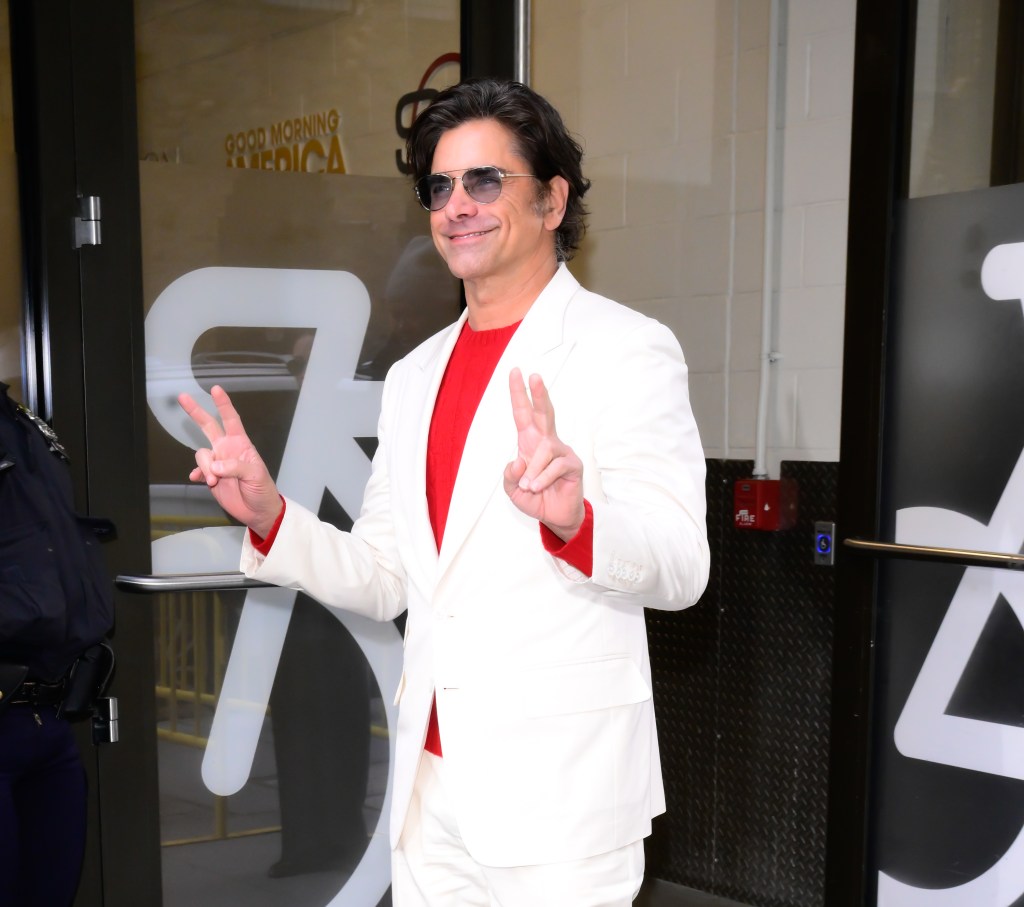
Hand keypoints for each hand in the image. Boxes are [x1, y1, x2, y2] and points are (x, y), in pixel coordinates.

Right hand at [178, 385, 282, 537]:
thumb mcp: (255, 475)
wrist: (257, 511)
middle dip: (196, 411)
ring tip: (215, 481)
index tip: (215, 389)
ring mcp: (217, 463)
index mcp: (241, 444)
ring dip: (205, 467)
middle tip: (182, 397)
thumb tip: (214, 465)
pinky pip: (198, 470)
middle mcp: (227, 449)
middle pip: (208, 426)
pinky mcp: (210, 477)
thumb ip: (235, 467)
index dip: (223, 404)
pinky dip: (198, 474)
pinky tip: (201, 480)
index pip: (231, 420)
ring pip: (201, 454)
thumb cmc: (262, 490)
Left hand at [503, 368, 584, 540]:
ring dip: (533, 471)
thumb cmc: (536, 498)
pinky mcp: (572, 464)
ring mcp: (561, 451)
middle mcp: (546, 442)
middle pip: (543, 412)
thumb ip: (509, 476)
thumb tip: (519, 462)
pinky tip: (538, 488)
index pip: (523, 414)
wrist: (555, 517)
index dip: (519, 394)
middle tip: (534, 375)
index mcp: (529, 442)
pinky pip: (555, 466)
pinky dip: (542, 478)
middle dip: (538, 394)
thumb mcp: (512, 489)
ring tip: (529, 487)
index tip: (515, 373)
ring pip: (544, 450)